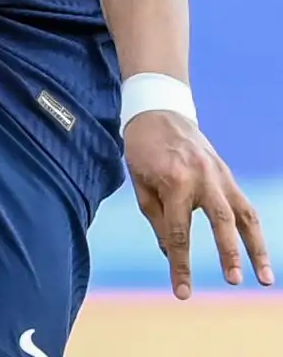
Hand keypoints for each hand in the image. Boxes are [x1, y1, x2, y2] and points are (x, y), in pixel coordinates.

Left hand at [125, 110, 271, 298]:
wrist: (158, 113)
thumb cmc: (143, 150)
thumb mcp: (140, 184)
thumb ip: (157, 220)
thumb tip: (170, 253)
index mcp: (174, 181)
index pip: (178, 232)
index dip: (180, 266)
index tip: (182, 293)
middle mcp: (202, 178)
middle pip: (220, 221)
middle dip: (228, 254)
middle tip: (232, 281)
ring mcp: (220, 175)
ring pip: (245, 215)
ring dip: (257, 248)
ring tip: (265, 278)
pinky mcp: (228, 175)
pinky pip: (245, 206)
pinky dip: (253, 230)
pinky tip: (258, 253)